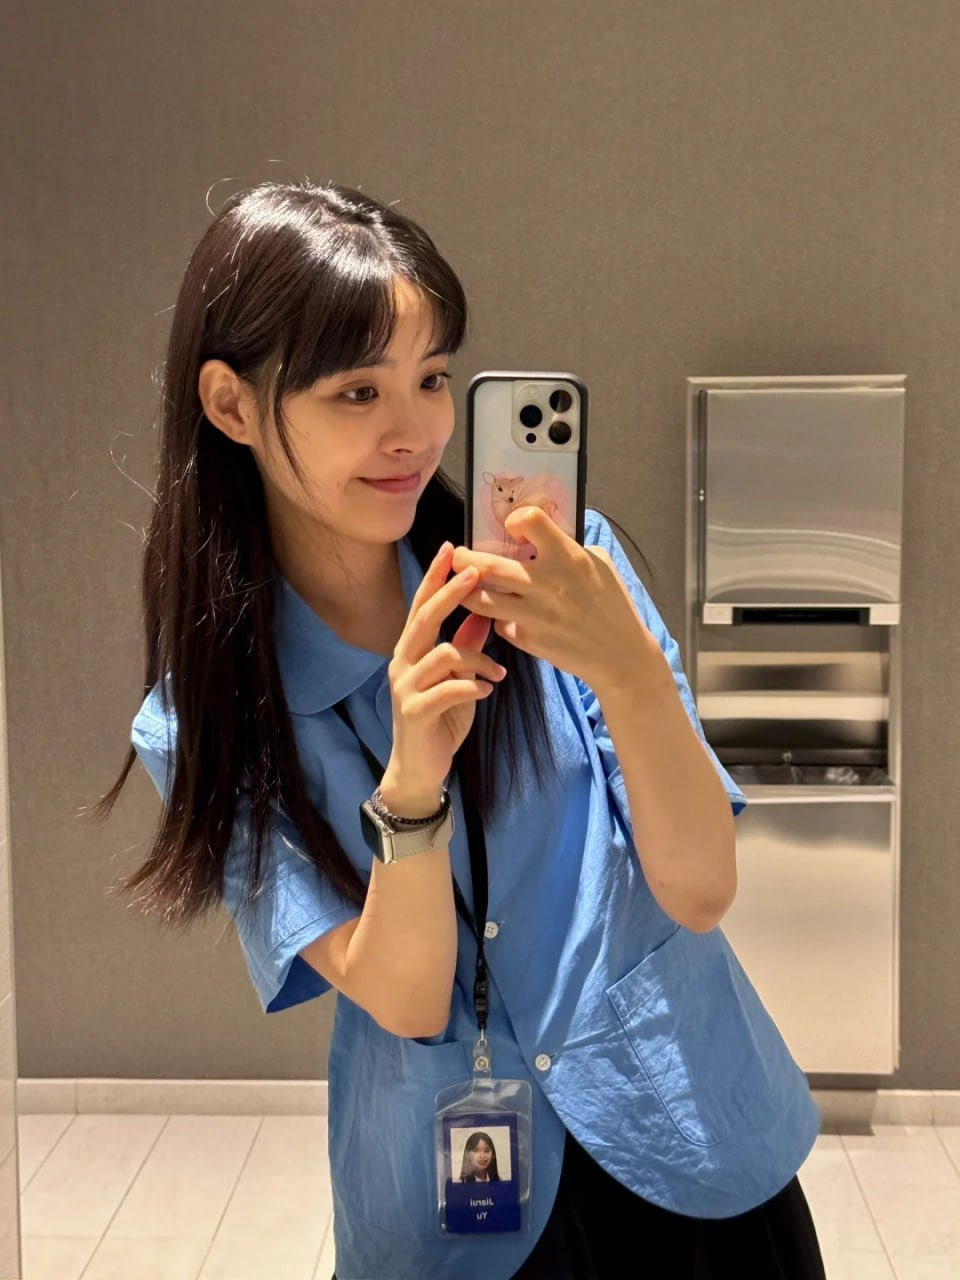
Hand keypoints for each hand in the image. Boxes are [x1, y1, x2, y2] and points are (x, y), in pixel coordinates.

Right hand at [383, 542, 507, 806]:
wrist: (420, 767)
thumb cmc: (440, 719)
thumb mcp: (458, 678)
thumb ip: (466, 646)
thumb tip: (485, 614)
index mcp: (412, 650)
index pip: (421, 605)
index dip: (434, 577)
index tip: (450, 548)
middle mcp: (402, 663)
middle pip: (424, 619)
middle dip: (449, 593)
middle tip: (475, 572)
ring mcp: (405, 687)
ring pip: (443, 655)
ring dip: (477, 659)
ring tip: (498, 672)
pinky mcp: (414, 712)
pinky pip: (446, 690)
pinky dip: (472, 686)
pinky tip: (487, 691)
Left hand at [451, 506, 655, 689]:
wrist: (619, 654)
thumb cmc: (613, 604)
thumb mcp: (600, 564)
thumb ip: (569, 546)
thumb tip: (539, 535)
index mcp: (567, 556)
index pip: (529, 520)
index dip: (515, 520)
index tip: (513, 529)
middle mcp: (545, 583)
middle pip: (487, 564)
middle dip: (465, 558)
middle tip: (460, 556)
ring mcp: (533, 614)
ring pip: (479, 598)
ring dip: (466, 589)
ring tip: (466, 584)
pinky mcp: (527, 638)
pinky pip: (498, 623)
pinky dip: (496, 617)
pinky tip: (501, 613)